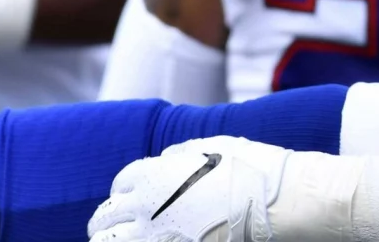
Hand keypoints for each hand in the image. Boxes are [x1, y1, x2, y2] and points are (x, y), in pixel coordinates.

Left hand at [89, 137, 283, 241]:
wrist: (273, 200)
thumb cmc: (249, 169)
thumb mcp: (213, 146)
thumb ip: (181, 154)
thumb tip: (167, 159)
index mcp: (152, 174)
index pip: (120, 183)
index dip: (124, 190)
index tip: (130, 197)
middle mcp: (143, 205)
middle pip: (104, 217)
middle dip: (105, 222)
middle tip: (109, 228)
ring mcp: (153, 235)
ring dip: (109, 241)